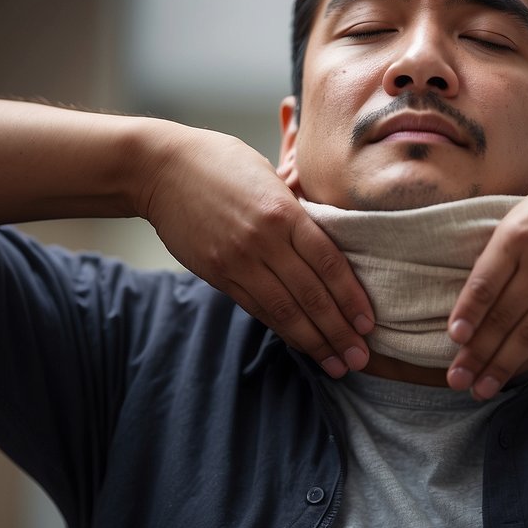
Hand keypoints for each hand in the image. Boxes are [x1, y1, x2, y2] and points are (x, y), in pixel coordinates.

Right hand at [139, 126, 373, 377]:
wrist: (159, 169)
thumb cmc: (221, 163)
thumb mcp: (268, 176)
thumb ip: (297, 212)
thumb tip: (328, 244)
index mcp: (283, 212)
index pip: (328, 264)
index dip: (351, 298)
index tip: (369, 323)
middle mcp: (263, 241)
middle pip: (310, 295)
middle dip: (338, 331)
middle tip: (360, 358)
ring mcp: (237, 261)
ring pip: (283, 311)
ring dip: (313, 341)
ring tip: (336, 364)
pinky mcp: (217, 274)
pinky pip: (256, 307)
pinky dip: (282, 328)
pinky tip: (301, 343)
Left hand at [445, 144, 527, 398]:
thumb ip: (509, 242)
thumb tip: (484, 281)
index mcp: (516, 235)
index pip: (481, 286)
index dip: (465, 317)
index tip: (453, 340)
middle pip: (501, 318)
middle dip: (476, 354)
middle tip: (457, 379)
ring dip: (503, 365)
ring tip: (483, 388)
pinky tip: (523, 368)